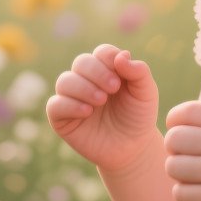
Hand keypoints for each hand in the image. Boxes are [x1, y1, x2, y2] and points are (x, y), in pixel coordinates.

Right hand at [47, 45, 158, 172]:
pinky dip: (70, 105)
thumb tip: (121, 55)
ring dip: (83, 87)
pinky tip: (87, 112)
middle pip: (81, 62)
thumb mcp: (146, 93)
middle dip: (97, 72)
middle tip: (113, 88)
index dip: (109, 60)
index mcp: (107, 69)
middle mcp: (86, 80)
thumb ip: (139, 72)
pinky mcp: (61, 118)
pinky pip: (55, 105)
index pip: (102, 53)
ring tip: (101, 100)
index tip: (121, 79)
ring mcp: (72, 98)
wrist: (132, 147)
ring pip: (65, 81)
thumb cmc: (138, 116)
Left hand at [164, 102, 200, 200]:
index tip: (181, 131)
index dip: (175, 121)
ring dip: (179, 172)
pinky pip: (179, 193)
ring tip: (196, 175)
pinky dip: (186, 193)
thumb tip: (173, 123)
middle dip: (175, 148)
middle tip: (188, 157)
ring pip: (172, 167)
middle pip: (173, 138)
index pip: (185, 112)